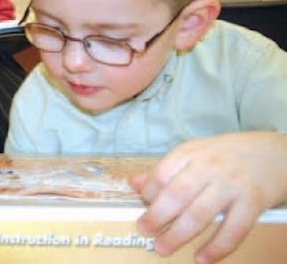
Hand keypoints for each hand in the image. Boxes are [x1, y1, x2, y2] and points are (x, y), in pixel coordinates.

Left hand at [130, 132, 286, 263]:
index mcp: (191, 153)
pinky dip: (216, 247)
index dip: (148, 193)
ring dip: (178, 235)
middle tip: (144, 231)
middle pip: (177, 195)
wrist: (273, 153)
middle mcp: (209, 167)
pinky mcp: (252, 202)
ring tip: (163, 248)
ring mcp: (231, 185)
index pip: (161, 174)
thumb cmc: (227, 155)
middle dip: (157, 216)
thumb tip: (133, 183)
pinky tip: (202, 258)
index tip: (142, 206)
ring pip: (200, 214)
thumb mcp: (194, 153)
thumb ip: (165, 169)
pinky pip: (232, 229)